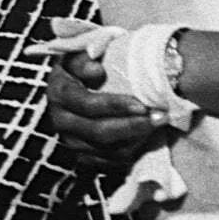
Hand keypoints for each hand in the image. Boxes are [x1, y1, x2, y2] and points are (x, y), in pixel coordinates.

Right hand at [46, 51, 159, 168]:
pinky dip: (131, 151)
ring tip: (156, 125)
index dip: (115, 106)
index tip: (141, 104)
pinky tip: (145, 137)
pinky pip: (111, 162)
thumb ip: (85, 59)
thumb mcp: (80, 56)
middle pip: (99, 132)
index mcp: (59, 93)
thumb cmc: (81, 68)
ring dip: (136, 139)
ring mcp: (71, 142)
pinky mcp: (83, 156)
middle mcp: (61, 121)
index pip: (87, 105)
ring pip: (109, 150)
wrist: (70, 88)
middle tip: (159, 118)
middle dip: (133, 126)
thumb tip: (97, 70)